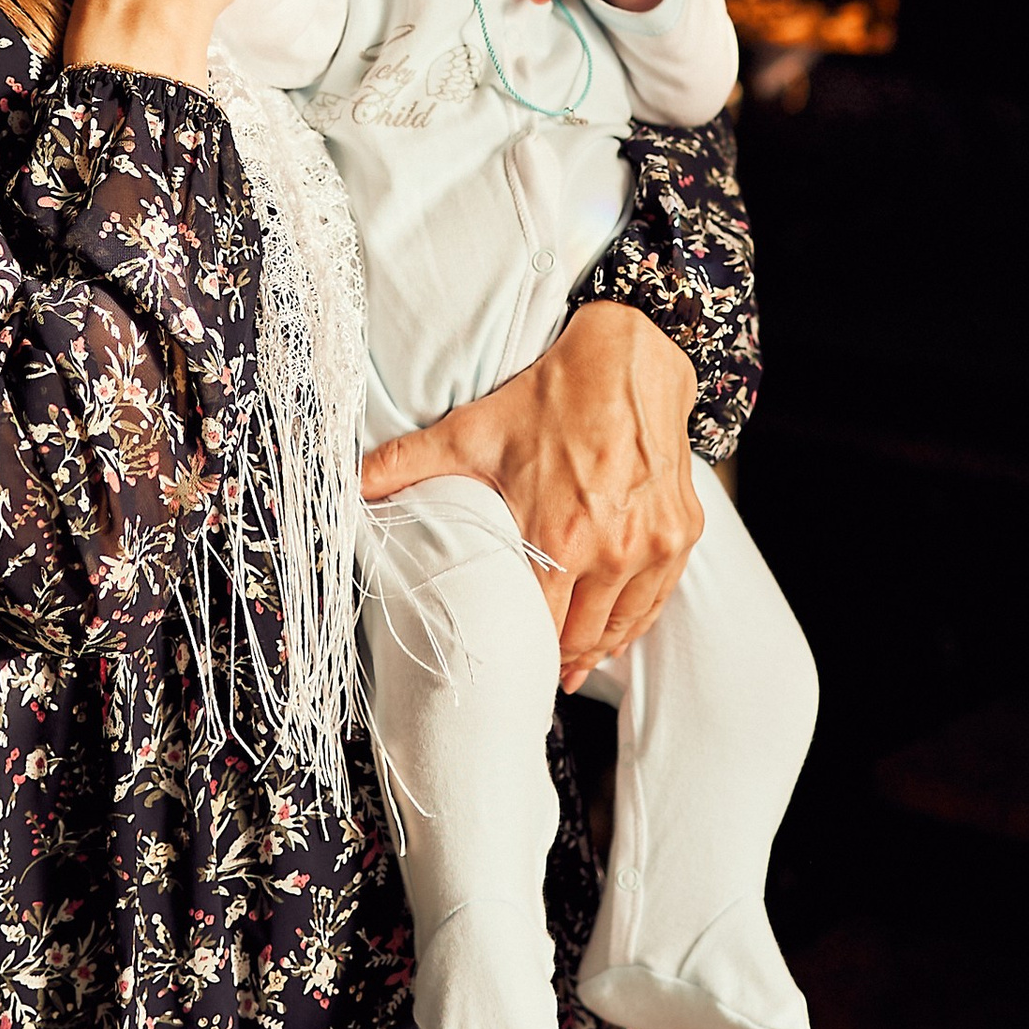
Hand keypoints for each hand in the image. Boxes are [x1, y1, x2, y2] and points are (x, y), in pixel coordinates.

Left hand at [361, 301, 698, 689]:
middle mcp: (613, 550)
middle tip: (538, 672)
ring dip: (599, 649)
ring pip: (625, 626)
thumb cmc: (551, 396)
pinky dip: (636, 621)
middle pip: (583, 636)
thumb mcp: (472, 430)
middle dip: (559, 656)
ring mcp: (653, 544)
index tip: (507, 665)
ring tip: (576, 665)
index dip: (523, 651)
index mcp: (560, 536)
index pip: (541, 625)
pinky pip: (658, 599)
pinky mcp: (681, 533)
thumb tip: (347, 484)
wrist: (630, 356)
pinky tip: (618, 634)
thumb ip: (407, 464)